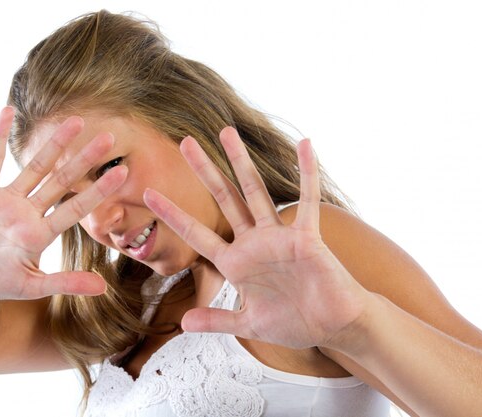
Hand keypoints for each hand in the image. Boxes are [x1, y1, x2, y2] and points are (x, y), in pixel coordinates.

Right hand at [0, 107, 126, 299]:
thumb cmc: (1, 282)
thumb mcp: (32, 287)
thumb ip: (65, 283)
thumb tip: (102, 288)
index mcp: (41, 233)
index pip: (76, 208)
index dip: (98, 190)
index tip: (122, 173)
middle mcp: (29, 211)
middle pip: (62, 180)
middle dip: (84, 159)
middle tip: (109, 137)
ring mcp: (6, 199)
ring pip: (35, 166)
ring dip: (54, 143)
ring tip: (75, 120)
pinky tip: (7, 111)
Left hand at [144, 127, 370, 349]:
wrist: (332, 327)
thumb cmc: (294, 323)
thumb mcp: (248, 323)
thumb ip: (216, 320)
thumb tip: (183, 323)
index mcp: (236, 262)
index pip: (197, 233)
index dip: (173, 213)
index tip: (149, 194)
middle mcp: (254, 243)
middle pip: (224, 199)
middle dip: (204, 171)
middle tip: (184, 141)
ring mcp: (279, 237)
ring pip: (256, 191)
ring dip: (241, 162)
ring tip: (226, 132)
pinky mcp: (307, 237)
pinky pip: (307, 201)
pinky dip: (307, 173)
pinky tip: (305, 144)